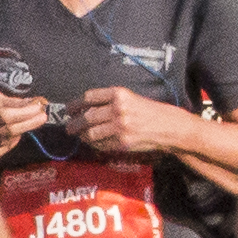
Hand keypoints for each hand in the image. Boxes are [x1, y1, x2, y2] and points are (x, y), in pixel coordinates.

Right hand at [0, 88, 51, 158]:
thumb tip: (35, 102)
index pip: (5, 115)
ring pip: (9, 139)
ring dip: (23, 129)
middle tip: (43, 115)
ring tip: (30, 120)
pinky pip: (5, 149)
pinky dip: (14, 141)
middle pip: (9, 130)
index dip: (24, 112)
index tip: (39, 106)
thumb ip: (13, 101)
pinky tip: (16, 133)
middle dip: (30, 122)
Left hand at [64, 85, 179, 158]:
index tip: (69, 109)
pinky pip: (100, 144)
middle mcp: (118, 108)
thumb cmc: (149, 111)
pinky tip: (94, 142)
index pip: (89, 97)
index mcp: (119, 93)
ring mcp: (120, 127)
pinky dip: (94, 144)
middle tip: (69, 127)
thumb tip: (85, 110)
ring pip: (90, 133)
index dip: (76, 104)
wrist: (167, 126)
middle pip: (86, 117)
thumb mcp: (130, 98)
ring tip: (79, 136)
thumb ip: (110, 102)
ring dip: (82, 136)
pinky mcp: (122, 142)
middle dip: (74, 124)